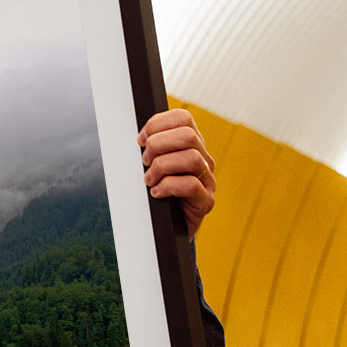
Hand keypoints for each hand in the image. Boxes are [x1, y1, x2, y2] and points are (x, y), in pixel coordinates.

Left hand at [138, 108, 215, 236]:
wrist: (168, 228)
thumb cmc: (158, 192)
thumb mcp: (152, 165)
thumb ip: (151, 148)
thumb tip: (138, 138)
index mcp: (191, 145)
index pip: (182, 118)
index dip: (157, 124)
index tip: (140, 140)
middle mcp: (204, 159)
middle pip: (188, 135)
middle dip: (158, 145)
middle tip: (145, 162)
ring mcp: (208, 180)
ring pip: (191, 158)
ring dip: (162, 167)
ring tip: (150, 180)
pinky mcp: (206, 201)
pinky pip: (191, 185)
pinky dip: (167, 187)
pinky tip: (156, 193)